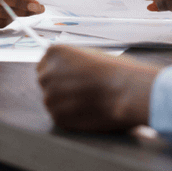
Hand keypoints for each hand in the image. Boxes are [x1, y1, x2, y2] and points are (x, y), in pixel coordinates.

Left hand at [37, 46, 156, 131]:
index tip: (71, 76)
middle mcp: (47, 74)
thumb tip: (69, 71)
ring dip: (66, 102)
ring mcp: (50, 97)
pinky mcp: (58, 117)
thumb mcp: (91, 55)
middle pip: (46, 82)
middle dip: (60, 86)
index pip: (45, 63)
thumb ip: (73, 62)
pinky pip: (61, 116)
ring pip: (53, 101)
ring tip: (89, 100)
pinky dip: (73, 116)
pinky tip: (89, 110)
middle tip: (81, 90)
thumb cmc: (116, 70)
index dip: (59, 71)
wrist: (125, 91)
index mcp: (54, 53)